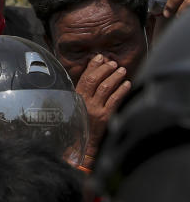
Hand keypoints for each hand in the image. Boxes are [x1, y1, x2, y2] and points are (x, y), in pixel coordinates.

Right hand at [76, 54, 130, 168]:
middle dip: (105, 69)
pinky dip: (122, 90)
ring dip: (114, 77)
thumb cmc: (81, 123)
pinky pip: (115, 100)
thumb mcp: (77, 105)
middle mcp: (84, 102)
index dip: (93, 66)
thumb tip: (93, 72)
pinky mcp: (106, 117)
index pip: (84, 77)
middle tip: (113, 63)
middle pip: (94, 80)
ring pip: (105, 87)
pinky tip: (127, 84)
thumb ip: (83, 92)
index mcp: (75, 97)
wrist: (85, 144)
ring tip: (122, 70)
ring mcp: (95, 109)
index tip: (100, 57)